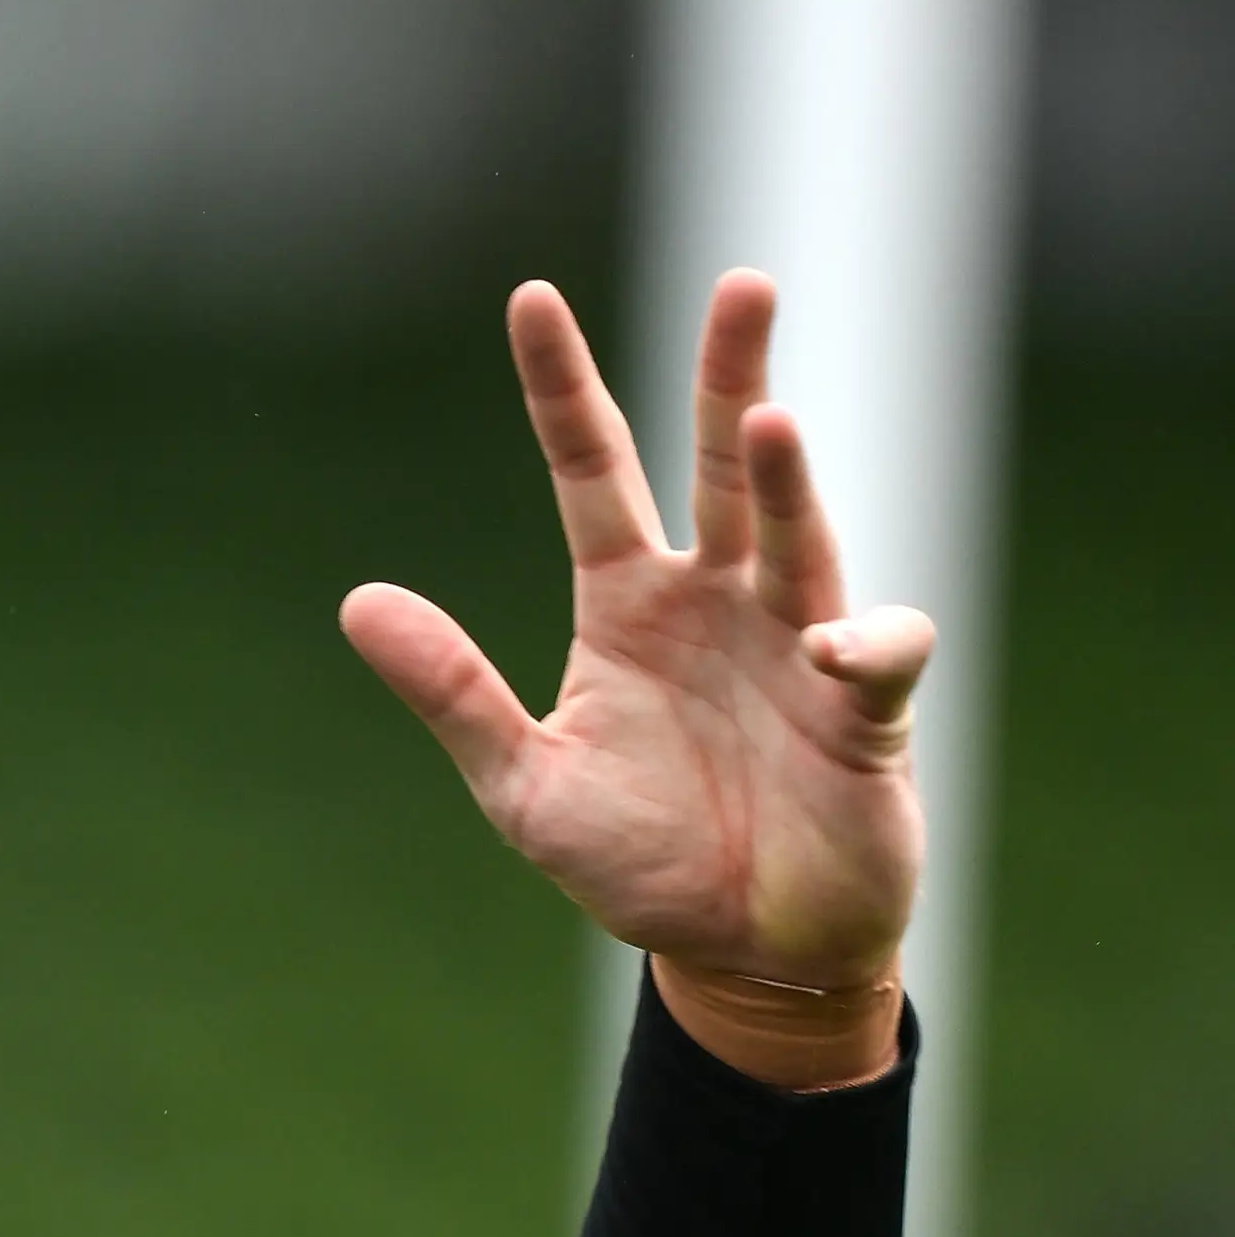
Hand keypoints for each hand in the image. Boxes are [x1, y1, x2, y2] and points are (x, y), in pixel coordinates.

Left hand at [342, 276, 929, 1074]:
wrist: (737, 951)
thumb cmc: (639, 862)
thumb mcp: (523, 784)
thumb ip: (452, 692)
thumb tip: (359, 601)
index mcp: (626, 606)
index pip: (591, 471)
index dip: (562, 388)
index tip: (530, 298)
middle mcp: (717, 601)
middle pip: (720, 465)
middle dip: (730, 374)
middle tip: (743, 285)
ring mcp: (797, 642)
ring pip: (799, 533)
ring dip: (785, 482)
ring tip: (766, 423)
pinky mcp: (865, 709)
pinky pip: (876, 653)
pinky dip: (861, 643)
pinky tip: (828, 653)